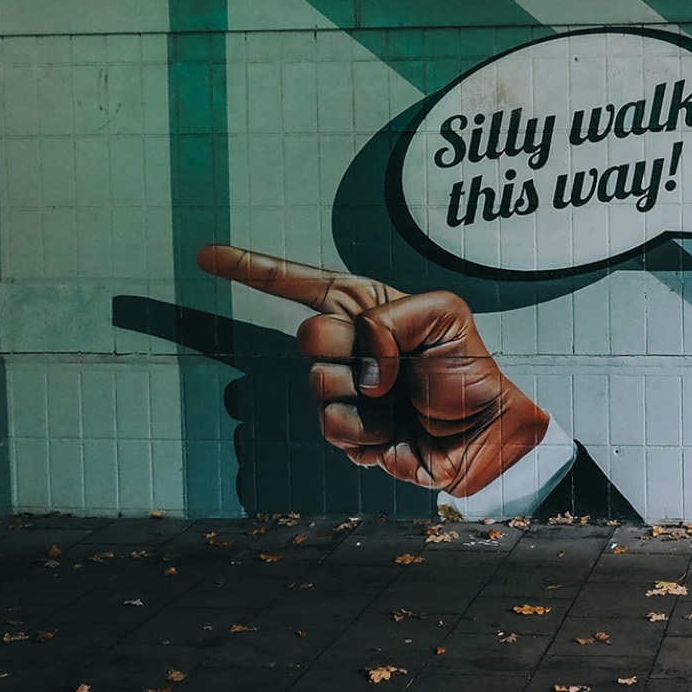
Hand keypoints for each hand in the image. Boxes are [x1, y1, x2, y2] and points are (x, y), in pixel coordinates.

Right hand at [198, 244, 548, 497]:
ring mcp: (346, 393)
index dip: (249, 268)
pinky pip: (333, 429)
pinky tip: (392, 432)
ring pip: (319, 387)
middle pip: (308, 338)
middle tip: (392, 366)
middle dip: (349, 349)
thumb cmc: (469, 371)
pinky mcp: (350, 436)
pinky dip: (368, 431)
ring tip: (398, 401)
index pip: (298, 284)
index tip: (204, 255)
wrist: (487, 434)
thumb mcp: (444, 316)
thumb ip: (389, 321)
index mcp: (365, 310)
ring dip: (365, 397)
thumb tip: (359, 364)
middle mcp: (349, 348)